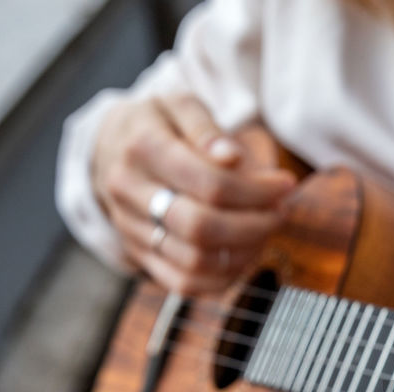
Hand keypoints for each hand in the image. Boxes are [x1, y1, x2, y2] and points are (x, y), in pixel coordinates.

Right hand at [91, 93, 296, 292]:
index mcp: (143, 149)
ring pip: (195, 261)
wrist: (108, 148)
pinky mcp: (139, 255)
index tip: (285, 185)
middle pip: (201, 227)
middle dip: (255, 224)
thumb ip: (206, 128)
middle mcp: (130, 192)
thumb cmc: (156, 124)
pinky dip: (223, 278)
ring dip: (244, 252)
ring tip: (266, 230)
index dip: (257, 191)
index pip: (210, 183)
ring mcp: (131, 228)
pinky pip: (183, 283)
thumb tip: (231, 157)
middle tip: (280, 211)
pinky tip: (244, 254)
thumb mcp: (178, 105)